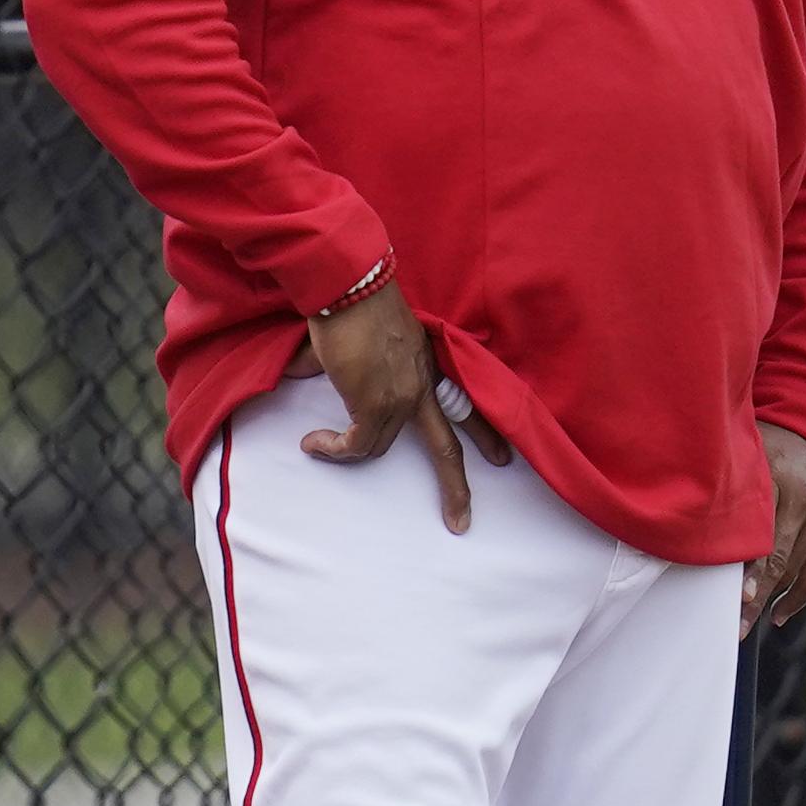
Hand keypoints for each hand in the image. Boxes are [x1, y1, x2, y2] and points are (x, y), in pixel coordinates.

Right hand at [300, 281, 506, 530]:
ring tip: (319, 444)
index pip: (466, 405)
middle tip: (461, 520)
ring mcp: (403, 397)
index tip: (501, 456)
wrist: (348, 285)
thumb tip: (304, 369)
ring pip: (380, 446)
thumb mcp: (364, 338)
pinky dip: (333, 449)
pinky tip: (313, 442)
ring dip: (347, 450)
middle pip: (445, 447)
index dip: (483, 432)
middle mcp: (424, 386)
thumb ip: (344, 364)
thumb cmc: (353, 302)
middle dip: (456, 488)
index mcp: (429, 366)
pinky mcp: (375, 404)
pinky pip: (356, 445)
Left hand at [749, 426, 805, 632]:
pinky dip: (797, 596)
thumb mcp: (745, 456)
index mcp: (781, 480)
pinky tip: (777, 616)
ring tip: (746, 625)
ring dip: (771, 600)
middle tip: (737, 627)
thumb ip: (729, 491)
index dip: (753, 568)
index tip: (742, 598)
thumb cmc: (765, 445)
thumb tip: (690, 532)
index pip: (765, 534)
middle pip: (780, 559)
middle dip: (757, 596)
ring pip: (796, 570)